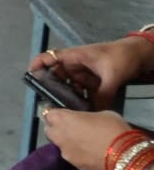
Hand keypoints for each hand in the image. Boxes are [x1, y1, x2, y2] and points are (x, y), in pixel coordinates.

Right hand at [31, 37, 151, 109]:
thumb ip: (102, 95)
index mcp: (74, 56)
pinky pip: (82, 91)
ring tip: (66, 110)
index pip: (49, 57)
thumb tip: (94, 113)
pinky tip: (82, 109)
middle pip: (57, 76)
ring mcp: (84, 73)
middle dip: (53, 88)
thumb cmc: (121, 58)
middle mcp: (75, 65)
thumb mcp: (112, 76)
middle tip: (51, 103)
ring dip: (68, 96)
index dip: (37, 65)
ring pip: (69, 86)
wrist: (140, 56)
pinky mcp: (93, 81)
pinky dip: (81, 99)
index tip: (29, 77)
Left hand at [40, 108, 133, 169]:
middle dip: (55, 128)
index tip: (61, 113)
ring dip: (66, 142)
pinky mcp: (75, 166)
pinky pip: (72, 157)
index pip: (47, 113)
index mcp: (62, 119)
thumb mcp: (101, 114)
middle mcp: (58, 135)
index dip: (54, 112)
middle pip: (48, 130)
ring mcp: (65, 153)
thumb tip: (86, 121)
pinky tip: (89, 153)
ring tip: (81, 142)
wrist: (124, 156)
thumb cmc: (112, 128)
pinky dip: (77, 154)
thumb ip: (86, 116)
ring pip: (59, 145)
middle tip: (69, 126)